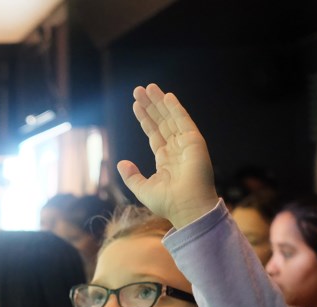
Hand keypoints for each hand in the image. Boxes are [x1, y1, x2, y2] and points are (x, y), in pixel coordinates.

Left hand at [116, 84, 218, 228]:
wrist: (186, 207)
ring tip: (148, 88)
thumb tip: (121, 163)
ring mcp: (186, 144)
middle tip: (139, 90)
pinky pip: (184, 121)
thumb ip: (131, 176)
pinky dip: (175, 108)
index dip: (145, 119)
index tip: (136, 105)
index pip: (154, 134)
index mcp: (165, 160)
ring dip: (160, 102)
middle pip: (161, 122)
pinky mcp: (194, 142)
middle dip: (150, 106)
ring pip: (171, 118)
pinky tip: (167, 97)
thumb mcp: (142, 189)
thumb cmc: (167, 203)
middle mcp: (176, 150)